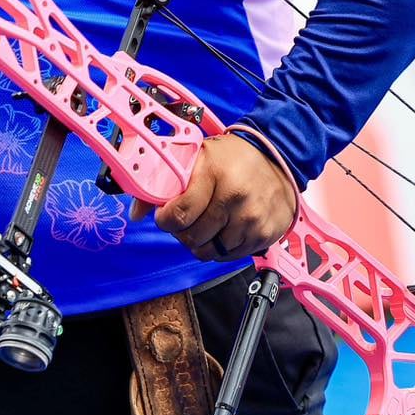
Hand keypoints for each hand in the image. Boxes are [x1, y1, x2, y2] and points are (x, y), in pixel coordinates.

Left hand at [133, 132, 299, 261]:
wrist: (278, 158)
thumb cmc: (232, 158)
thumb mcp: (197, 157)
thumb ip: (162, 182)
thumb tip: (136, 213)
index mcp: (213, 174)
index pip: (180, 214)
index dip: (165, 220)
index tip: (165, 216)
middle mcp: (234, 198)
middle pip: (193, 236)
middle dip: (182, 232)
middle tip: (185, 220)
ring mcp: (251, 219)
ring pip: (211, 251)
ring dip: (202, 243)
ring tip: (205, 225)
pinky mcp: (264, 235)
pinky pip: (231, 257)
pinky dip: (222, 248)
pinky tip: (223, 230)